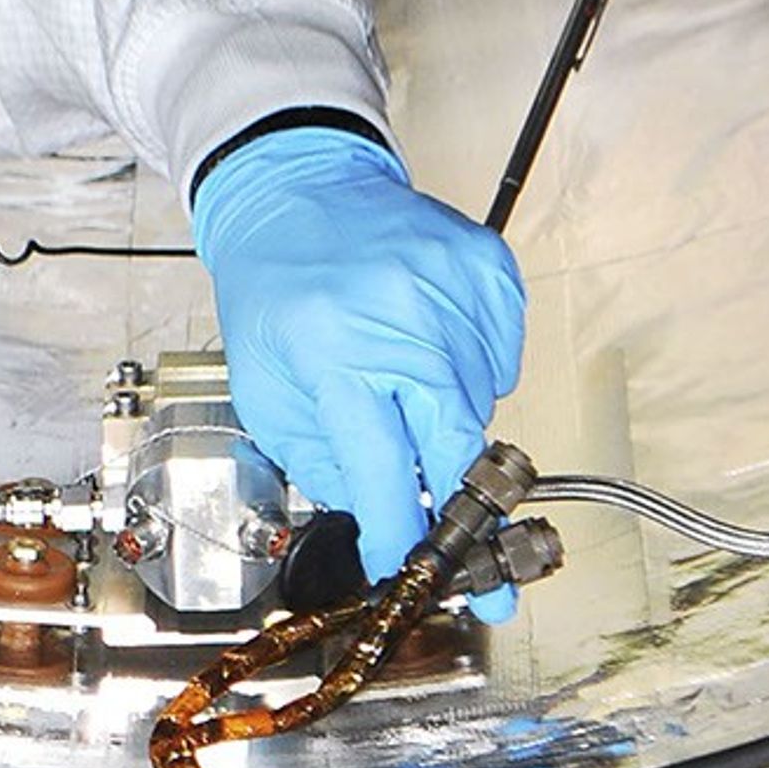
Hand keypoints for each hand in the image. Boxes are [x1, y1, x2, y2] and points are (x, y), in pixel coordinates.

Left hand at [192, 126, 525, 616]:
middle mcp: (404, 322)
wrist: (301, 191)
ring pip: (480, 405)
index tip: (411, 575)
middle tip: (491, 576)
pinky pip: (503, 357)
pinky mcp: (490, 269)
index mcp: (337, 356)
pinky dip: (474, 372)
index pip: (382, 470)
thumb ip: (321, 459)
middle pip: (456, 444)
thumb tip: (379, 514)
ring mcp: (455, 290)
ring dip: (450, 423)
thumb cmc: (276, 292)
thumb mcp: (265, 389)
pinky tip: (430, 346)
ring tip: (405, 383)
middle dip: (469, 518)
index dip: (401, 534)